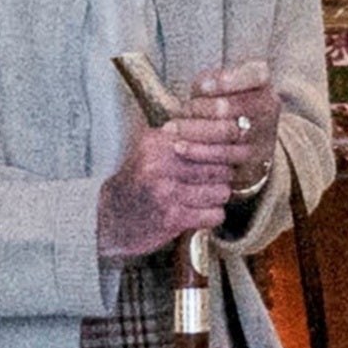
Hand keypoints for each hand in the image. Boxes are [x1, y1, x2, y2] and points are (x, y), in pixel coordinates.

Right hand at [96, 116, 241, 261]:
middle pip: (221, 165)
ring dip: (217, 197)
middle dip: (223, 175)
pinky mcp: (171, 217)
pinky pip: (214, 214)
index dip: (232, 145)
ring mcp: (166, 190)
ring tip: (202, 198)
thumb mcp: (152, 151)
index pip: (213, 135)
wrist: (108, 219)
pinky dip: (211, 216)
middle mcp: (161, 162)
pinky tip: (198, 214)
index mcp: (158, 141)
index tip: (238, 150)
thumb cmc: (138, 183)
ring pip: (221, 190)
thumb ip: (185, 138)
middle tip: (214, 180)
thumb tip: (234, 129)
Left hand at [183, 59, 278, 198]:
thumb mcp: (220, 85)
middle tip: (179, 111)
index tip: (201, 87)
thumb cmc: (226, 102)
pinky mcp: (254, 161)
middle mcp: (269, 107)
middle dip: (200, 109)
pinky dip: (199, 152)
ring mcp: (264, 136)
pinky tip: (180, 147)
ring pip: (227, 133)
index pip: (255, 74)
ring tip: (171, 129)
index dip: (227, 80)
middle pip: (233, 107)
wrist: (249, 139)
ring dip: (195, 132)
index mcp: (263, 82)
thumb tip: (201, 90)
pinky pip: (225, 158)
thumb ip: (209, 82)